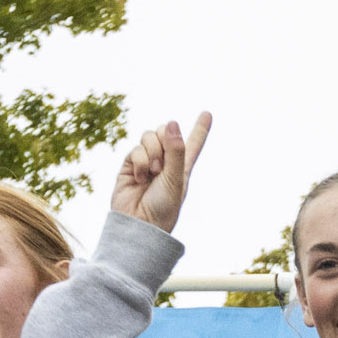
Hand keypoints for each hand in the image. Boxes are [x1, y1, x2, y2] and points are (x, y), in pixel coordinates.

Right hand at [113, 114, 210, 232]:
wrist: (139, 224)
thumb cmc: (163, 207)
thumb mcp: (175, 179)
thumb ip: (175, 151)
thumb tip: (172, 122)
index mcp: (182, 167)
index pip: (193, 143)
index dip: (200, 129)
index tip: (208, 113)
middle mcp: (165, 161)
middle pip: (166, 131)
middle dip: (165, 140)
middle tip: (163, 165)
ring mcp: (147, 162)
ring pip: (149, 137)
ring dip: (152, 153)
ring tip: (153, 174)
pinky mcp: (130, 165)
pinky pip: (135, 149)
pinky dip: (140, 162)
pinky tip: (140, 178)